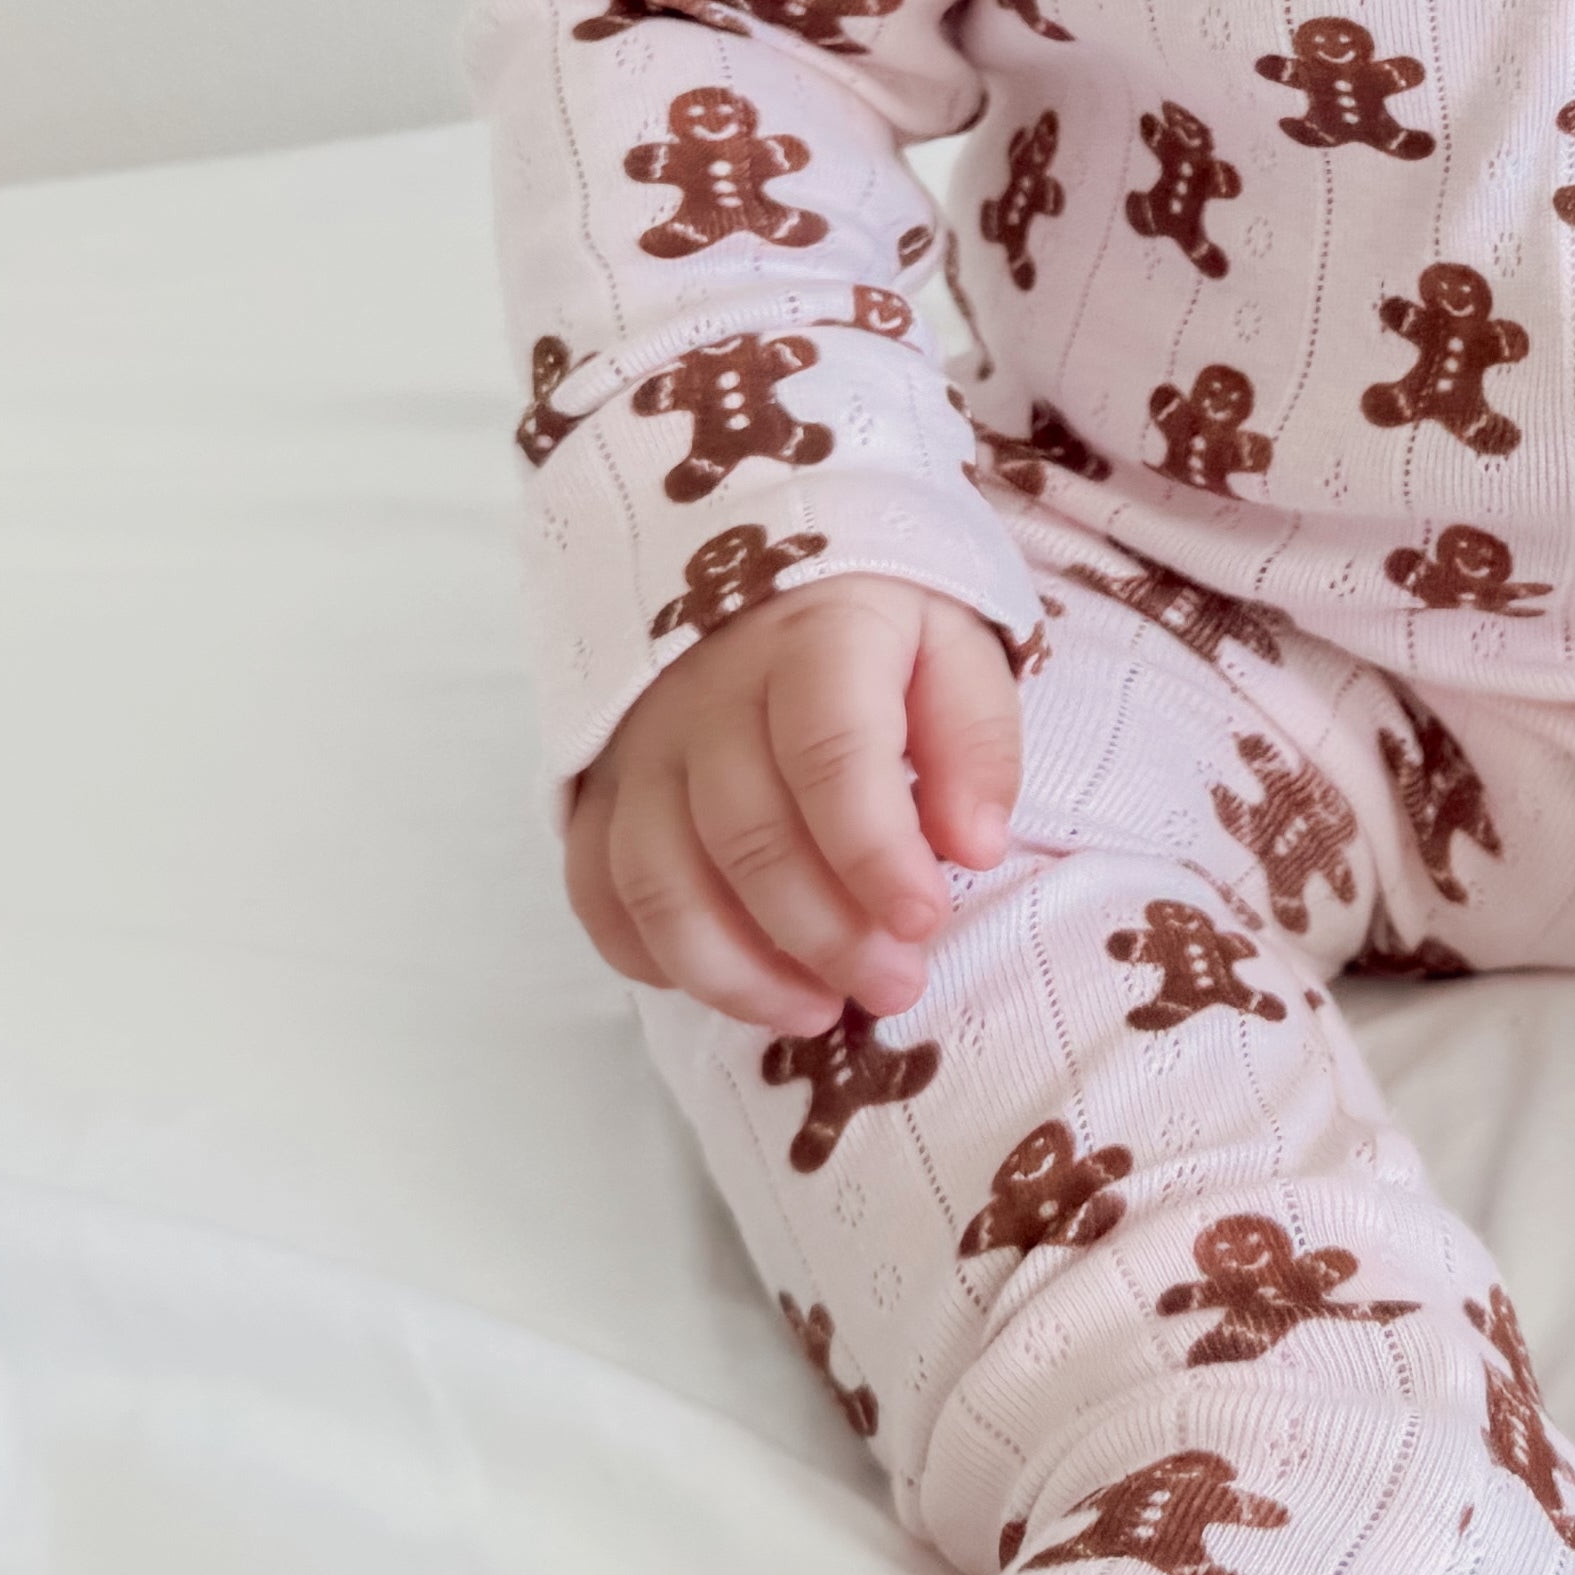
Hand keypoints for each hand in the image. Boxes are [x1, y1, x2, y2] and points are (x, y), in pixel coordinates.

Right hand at [564, 576, 1024, 1035]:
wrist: (755, 563)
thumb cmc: (875, 627)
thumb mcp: (954, 645)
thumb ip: (975, 739)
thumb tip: (975, 847)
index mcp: (812, 638)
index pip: (830, 753)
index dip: (876, 853)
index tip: (927, 922)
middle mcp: (707, 692)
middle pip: (748, 835)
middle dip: (826, 935)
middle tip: (895, 986)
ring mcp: (640, 745)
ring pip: (661, 881)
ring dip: (739, 971)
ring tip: (818, 1011)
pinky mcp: (599, 789)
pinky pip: (599, 892)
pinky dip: (656, 957)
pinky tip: (731, 983)